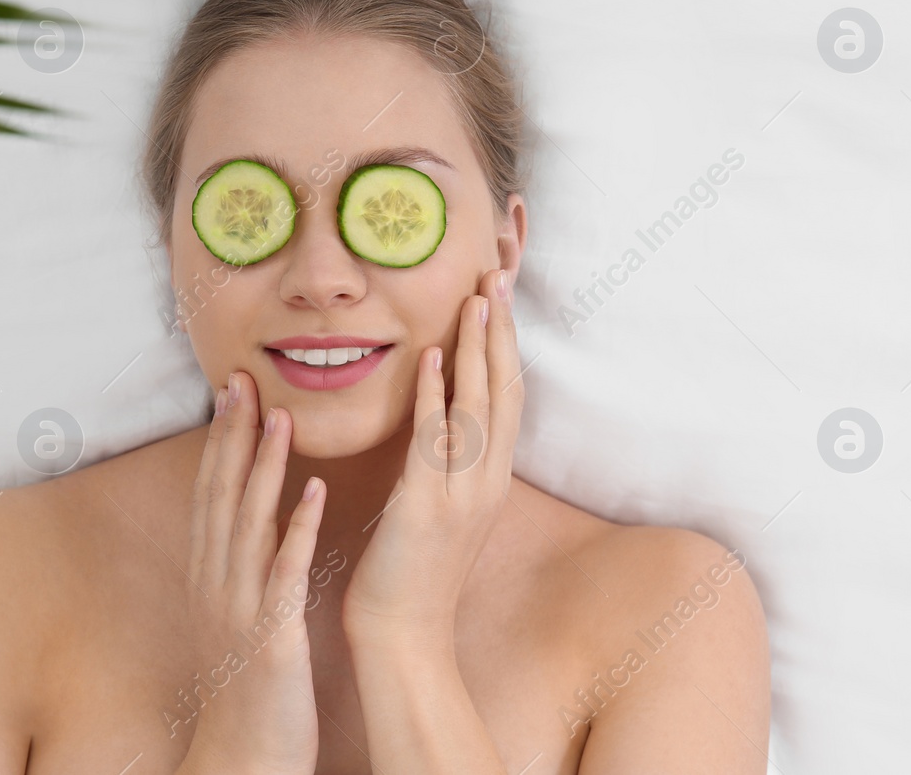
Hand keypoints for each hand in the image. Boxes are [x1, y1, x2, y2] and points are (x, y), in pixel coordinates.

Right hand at [180, 370, 327, 774]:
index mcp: (210, 573)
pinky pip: (284, 573)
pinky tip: (317, 493)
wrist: (243, 754)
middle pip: (221, 494)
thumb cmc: (250, 684)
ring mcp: (240, 606)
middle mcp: (216, 581)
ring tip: (281, 419)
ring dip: (263, 468)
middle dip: (232, 435)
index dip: (221, 438)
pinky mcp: (271, 634)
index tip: (232, 389)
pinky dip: (298, 529)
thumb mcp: (236, 612)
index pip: (212, 491)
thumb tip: (251, 517)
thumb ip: (240, 563)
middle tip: (243, 379)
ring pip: (248, 523)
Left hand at [340, 267, 524, 649]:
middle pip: (505, 389)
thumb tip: (438, 409)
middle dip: (503, 329)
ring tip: (478, 296)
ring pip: (480, 407)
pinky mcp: (428, 508)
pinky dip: (439, 397)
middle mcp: (486, 480)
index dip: (506, 341)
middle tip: (499, 272)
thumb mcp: (439, 506)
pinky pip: (437, 442)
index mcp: (489, 478)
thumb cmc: (412, 572)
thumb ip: (443, 459)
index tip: (499, 290)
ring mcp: (462, 494)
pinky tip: (436, 358)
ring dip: (480, 348)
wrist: (404, 638)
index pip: (507, 394)